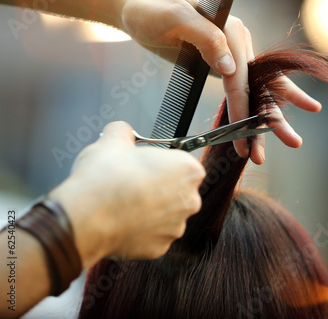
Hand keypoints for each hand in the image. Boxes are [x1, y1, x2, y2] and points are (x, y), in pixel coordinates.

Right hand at [49, 121, 204, 267]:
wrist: (86, 217)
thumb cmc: (105, 179)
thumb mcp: (112, 140)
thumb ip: (124, 131)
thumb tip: (122, 130)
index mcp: (188, 170)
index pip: (183, 163)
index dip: (162, 163)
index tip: (147, 165)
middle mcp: (189, 200)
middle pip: (177, 190)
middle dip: (159, 187)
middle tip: (133, 183)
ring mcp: (176, 227)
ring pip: (166, 215)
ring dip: (150, 210)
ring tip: (124, 203)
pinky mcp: (160, 248)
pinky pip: (152, 235)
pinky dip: (140, 230)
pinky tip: (122, 221)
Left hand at [117, 0, 321, 163]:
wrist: (139, 8)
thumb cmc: (153, 10)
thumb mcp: (176, 19)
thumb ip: (207, 39)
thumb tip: (229, 68)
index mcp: (232, 31)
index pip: (242, 77)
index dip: (244, 108)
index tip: (245, 134)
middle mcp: (238, 43)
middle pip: (262, 85)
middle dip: (274, 118)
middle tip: (294, 142)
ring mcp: (233, 55)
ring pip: (256, 93)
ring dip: (266, 122)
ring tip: (280, 146)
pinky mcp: (222, 66)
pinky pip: (242, 92)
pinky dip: (250, 113)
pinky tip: (260, 130)